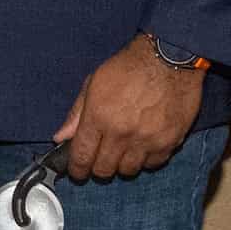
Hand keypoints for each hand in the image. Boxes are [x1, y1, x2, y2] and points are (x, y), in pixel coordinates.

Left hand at [54, 36, 205, 181]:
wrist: (168, 58)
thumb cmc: (129, 67)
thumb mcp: (94, 83)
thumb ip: (77, 114)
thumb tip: (61, 137)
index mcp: (99, 117)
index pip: (82, 157)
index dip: (77, 169)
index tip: (77, 171)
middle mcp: (122, 133)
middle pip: (104, 170)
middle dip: (98, 168)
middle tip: (100, 158)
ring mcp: (147, 140)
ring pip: (128, 170)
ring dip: (122, 164)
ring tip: (122, 149)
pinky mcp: (169, 141)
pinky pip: (153, 164)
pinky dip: (146, 159)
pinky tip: (143, 145)